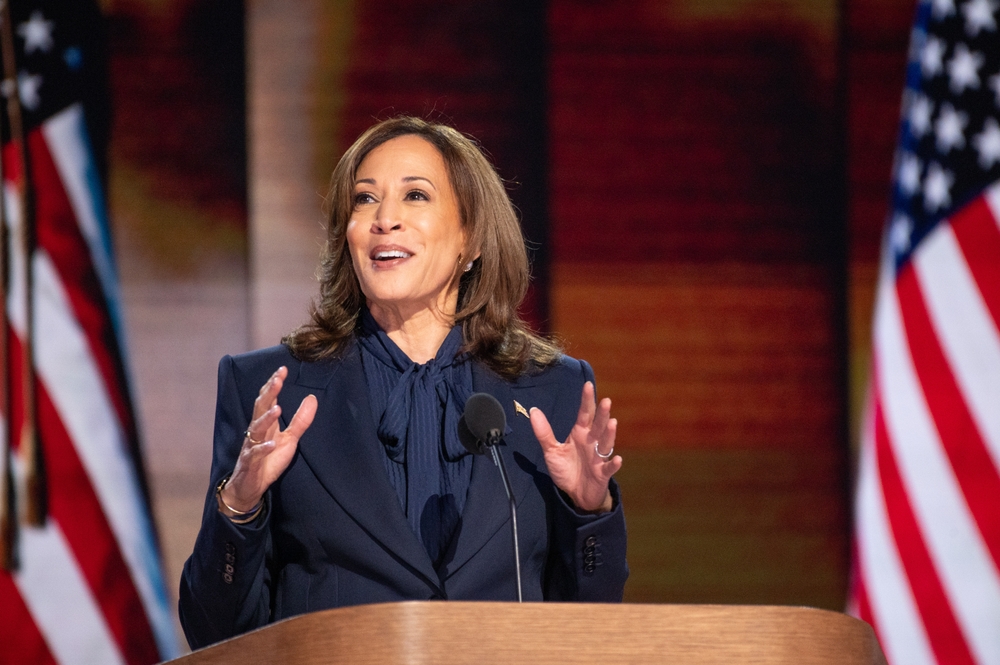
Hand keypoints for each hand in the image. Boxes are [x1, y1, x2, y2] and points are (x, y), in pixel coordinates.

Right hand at [220, 366, 316, 512]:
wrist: (249, 487)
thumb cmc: (269, 460)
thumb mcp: (290, 439)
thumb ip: (301, 420)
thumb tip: (313, 398)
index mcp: (266, 424)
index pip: (268, 399)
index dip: (274, 384)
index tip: (282, 369)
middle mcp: (257, 431)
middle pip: (260, 408)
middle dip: (269, 393)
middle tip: (278, 379)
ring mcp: (252, 446)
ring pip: (256, 429)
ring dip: (267, 419)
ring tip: (278, 408)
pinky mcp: (250, 463)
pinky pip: (255, 454)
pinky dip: (263, 449)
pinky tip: (271, 444)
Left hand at [530, 381, 621, 512]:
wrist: (576, 493)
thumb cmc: (567, 469)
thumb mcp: (551, 451)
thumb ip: (544, 432)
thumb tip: (533, 411)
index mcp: (580, 434)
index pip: (584, 414)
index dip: (586, 400)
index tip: (588, 385)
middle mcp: (592, 442)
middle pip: (598, 426)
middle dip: (602, 414)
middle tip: (605, 401)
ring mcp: (599, 457)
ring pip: (606, 443)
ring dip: (609, 434)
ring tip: (612, 423)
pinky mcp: (603, 473)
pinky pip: (609, 467)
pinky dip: (613, 464)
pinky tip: (617, 459)